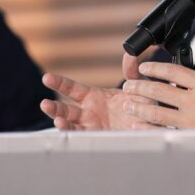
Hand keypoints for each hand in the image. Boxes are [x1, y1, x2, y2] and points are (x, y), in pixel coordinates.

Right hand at [40, 72, 156, 130]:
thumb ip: (131, 72)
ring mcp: (92, 127)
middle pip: (65, 110)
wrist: (149, 127)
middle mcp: (88, 113)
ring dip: (63, 124)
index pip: (72, 89)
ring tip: (58, 121)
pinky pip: (86, 139)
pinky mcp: (100, 140)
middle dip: (54, 108)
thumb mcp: (136, 87)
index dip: (59, 83)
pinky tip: (75, 134)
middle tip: (44, 104)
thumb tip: (131, 54)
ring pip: (71, 127)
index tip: (46, 78)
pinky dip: (79, 137)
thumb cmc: (139, 106)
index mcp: (93, 97)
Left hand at [120, 52, 194, 128]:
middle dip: (141, 87)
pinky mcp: (192, 134)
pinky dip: (149, 128)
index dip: (155, 68)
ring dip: (140, 107)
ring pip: (158, 111)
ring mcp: (192, 118)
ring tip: (127, 105)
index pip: (174, 72)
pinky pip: (165, 130)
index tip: (144, 68)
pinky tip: (138, 127)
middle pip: (160, 91)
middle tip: (129, 86)